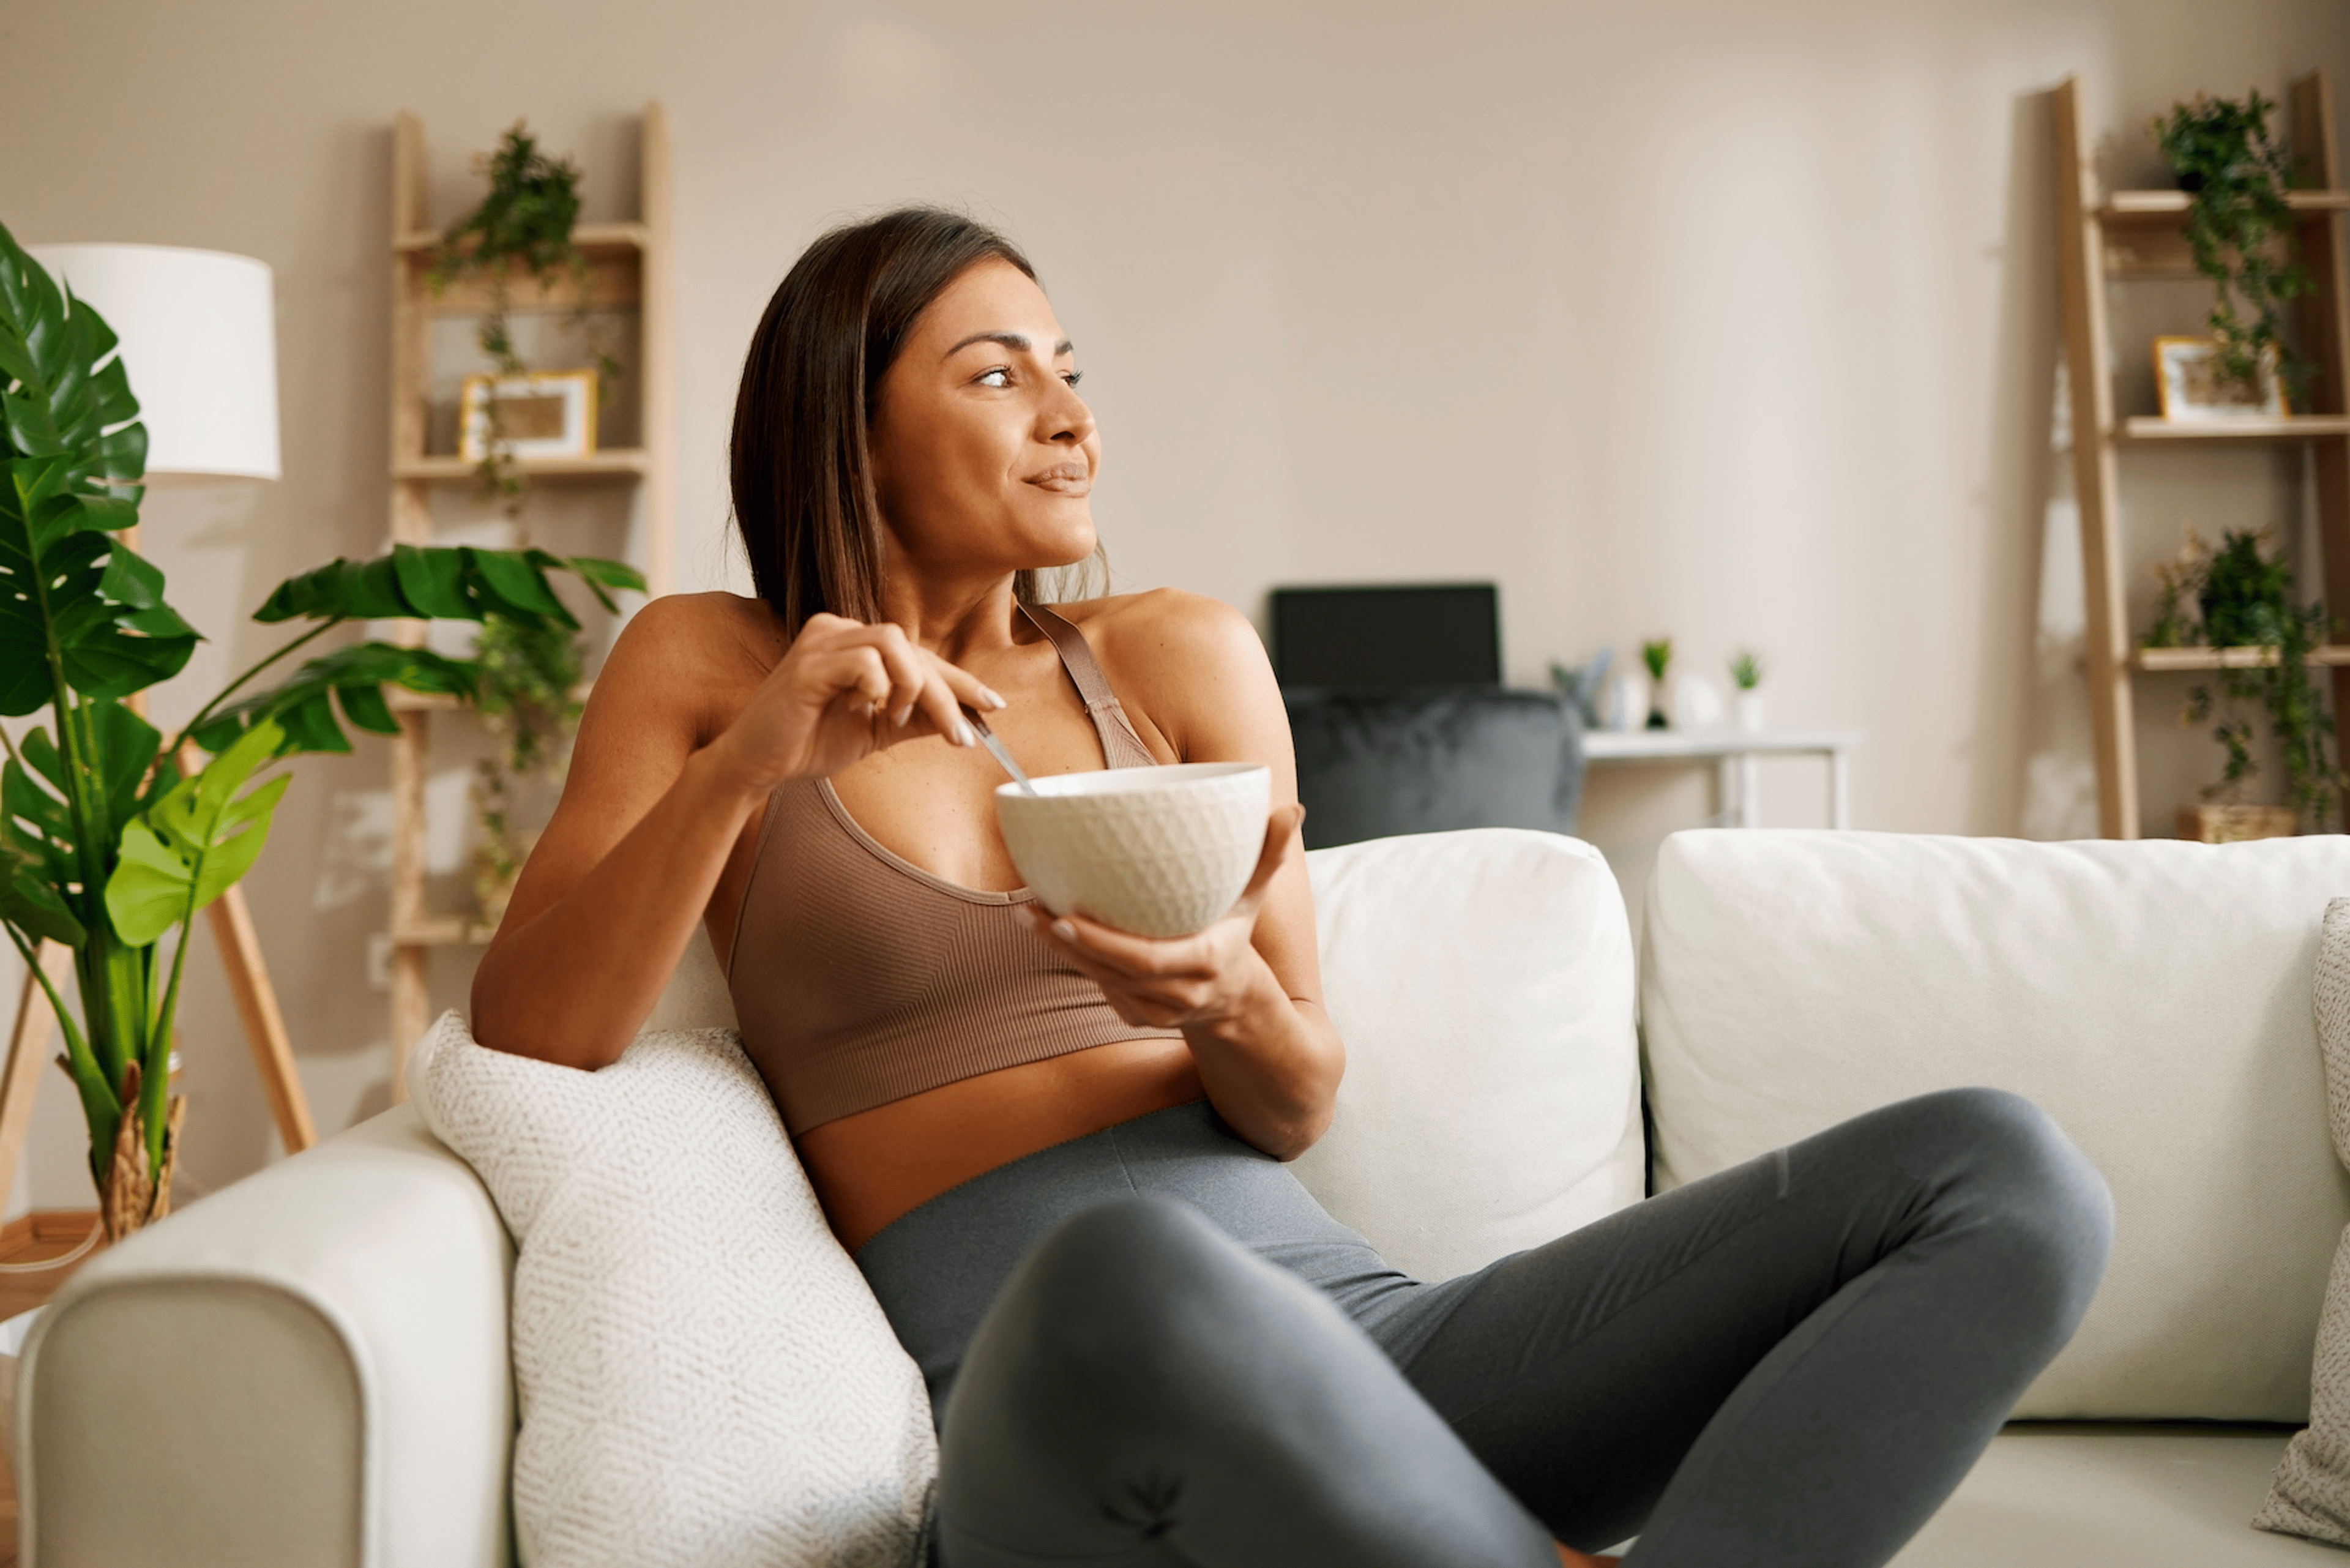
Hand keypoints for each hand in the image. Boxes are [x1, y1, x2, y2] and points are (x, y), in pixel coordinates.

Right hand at [707, 613, 1003, 792]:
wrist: (756, 767)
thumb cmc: (807, 744)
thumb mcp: (875, 732)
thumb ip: (914, 718)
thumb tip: (964, 718)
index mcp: (852, 642)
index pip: (917, 653)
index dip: (958, 679)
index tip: (992, 705)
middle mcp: (836, 630)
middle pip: (913, 647)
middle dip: (946, 693)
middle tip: (962, 735)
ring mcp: (820, 642)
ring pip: (894, 642)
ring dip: (912, 686)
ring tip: (897, 721)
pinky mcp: (807, 665)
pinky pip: (864, 661)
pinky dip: (876, 688)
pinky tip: (863, 712)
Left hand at [1030, 804, 1306, 1031]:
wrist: (1237, 1000)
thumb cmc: (1236, 932)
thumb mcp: (1255, 897)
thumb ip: (1269, 855)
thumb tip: (1292, 809)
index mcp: (1206, 962)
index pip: (1147, 960)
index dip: (1104, 943)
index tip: (1067, 915)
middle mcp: (1181, 995)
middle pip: (1112, 972)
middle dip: (1066, 943)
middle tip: (1031, 908)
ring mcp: (1156, 1012)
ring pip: (1099, 982)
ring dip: (1059, 951)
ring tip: (1028, 913)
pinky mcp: (1137, 1017)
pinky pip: (1100, 989)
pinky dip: (1075, 962)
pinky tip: (1048, 933)